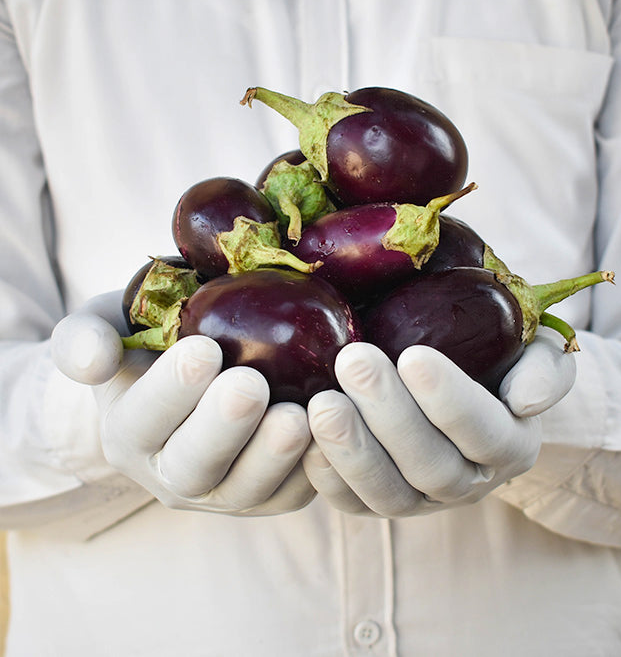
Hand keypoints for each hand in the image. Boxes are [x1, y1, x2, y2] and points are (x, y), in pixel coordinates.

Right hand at [51, 292, 315, 514]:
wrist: (193, 374)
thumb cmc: (152, 341)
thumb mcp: (107, 325)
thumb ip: (85, 338)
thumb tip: (93, 361)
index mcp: (130, 432)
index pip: (143, 419)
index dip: (170, 391)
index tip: (202, 351)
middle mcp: (172, 474)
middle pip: (193, 468)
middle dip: (221, 429)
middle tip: (250, 385)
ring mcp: (223, 492)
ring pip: (246, 490)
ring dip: (272, 456)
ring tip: (298, 417)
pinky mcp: (269, 495)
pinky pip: (291, 493)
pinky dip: (313, 469)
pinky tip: (333, 431)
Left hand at [302, 329, 575, 516]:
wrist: (460, 387)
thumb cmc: (495, 360)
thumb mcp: (536, 352)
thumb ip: (546, 368)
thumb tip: (527, 400)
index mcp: (510, 445)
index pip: (485, 432)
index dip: (450, 401)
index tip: (413, 355)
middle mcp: (468, 483)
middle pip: (431, 465)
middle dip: (389, 415)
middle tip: (353, 361)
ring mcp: (420, 499)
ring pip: (389, 494)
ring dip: (352, 450)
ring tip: (320, 402)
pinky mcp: (377, 501)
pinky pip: (352, 503)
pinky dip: (326, 476)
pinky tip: (303, 436)